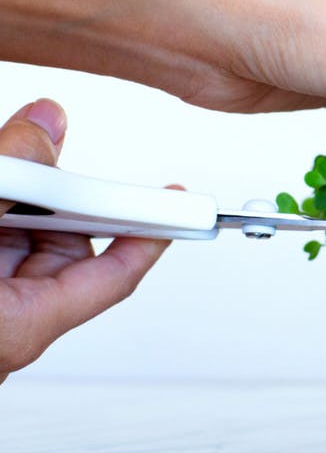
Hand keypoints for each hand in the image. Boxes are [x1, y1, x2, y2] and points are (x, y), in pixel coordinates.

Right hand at [0, 99, 169, 382]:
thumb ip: (10, 175)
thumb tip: (47, 126)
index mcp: (16, 326)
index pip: (112, 276)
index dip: (151, 233)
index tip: (180, 202)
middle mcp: (4, 315)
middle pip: (62, 243)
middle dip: (61, 194)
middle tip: (46, 153)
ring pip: (19, 231)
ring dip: (17, 190)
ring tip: (11, 159)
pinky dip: (0, 200)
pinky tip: (3, 178)